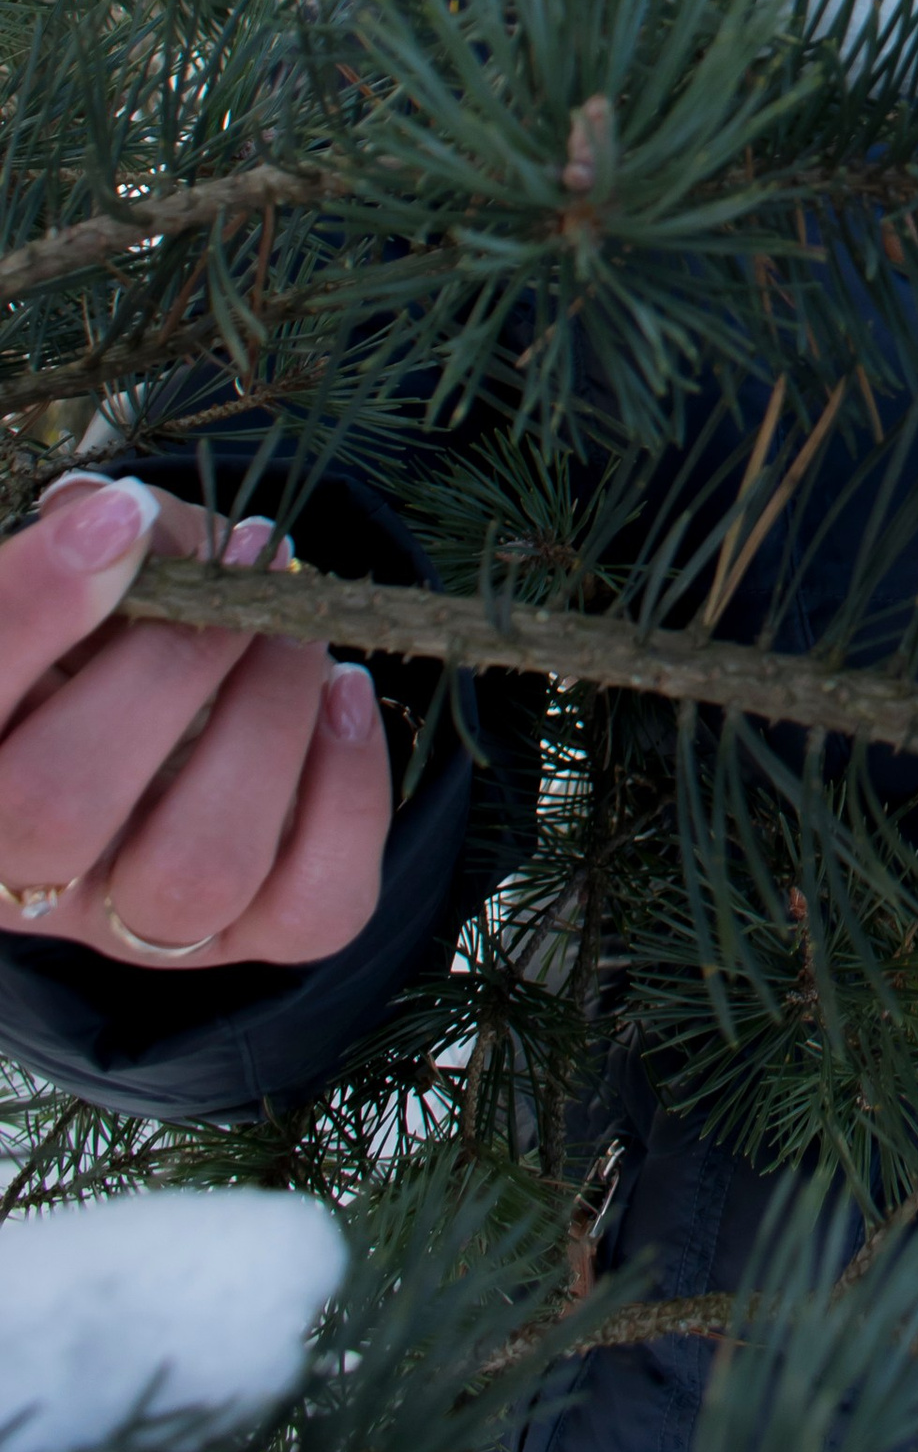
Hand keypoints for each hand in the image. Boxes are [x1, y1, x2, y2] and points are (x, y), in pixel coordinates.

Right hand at [0, 477, 391, 968]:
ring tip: (295, 629)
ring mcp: (132, 919)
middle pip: (56, 808)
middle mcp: (22, 869)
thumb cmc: (99, 637)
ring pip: (195, 871)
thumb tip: (131, 521)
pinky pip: (316, 904)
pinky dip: (351, 789)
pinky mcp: (246, 937)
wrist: (163, 720)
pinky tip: (347, 692)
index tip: (124, 513)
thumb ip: (92, 545)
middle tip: (240, 567)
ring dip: (266, 722)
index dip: (35, 608)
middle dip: (169, 665)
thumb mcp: (79, 583)